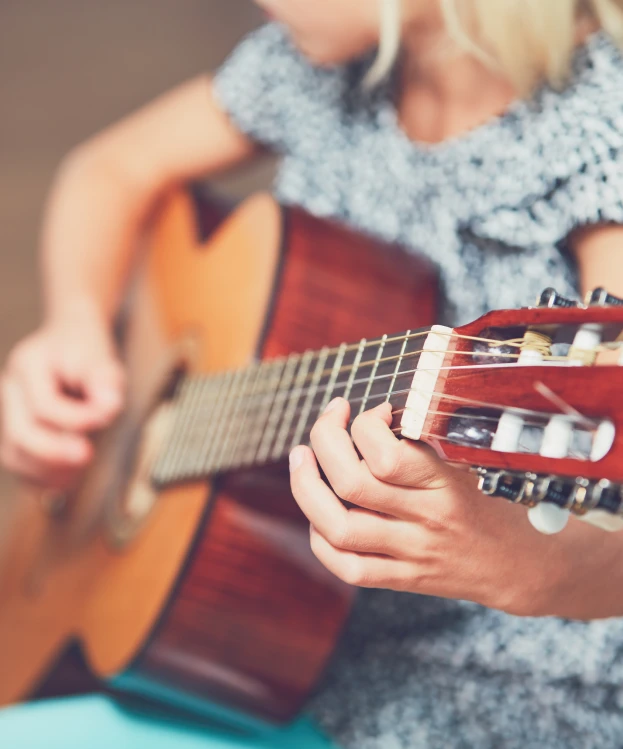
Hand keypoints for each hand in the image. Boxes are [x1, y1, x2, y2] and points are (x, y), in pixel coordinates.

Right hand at [0, 311, 124, 489]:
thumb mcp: (102, 359)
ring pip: (14, 453)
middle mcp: (9, 389)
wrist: (69, 344)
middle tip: (87, 455)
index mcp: (28, 364)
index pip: (44, 403)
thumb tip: (109, 407)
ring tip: (80, 471)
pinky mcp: (12, 431)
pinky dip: (41, 475)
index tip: (106, 419)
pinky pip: (18, 462)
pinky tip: (68, 477)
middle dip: (54, 451)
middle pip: (21, 432)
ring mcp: (6, 412)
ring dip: (47, 469)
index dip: (75, 418)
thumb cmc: (86, 354)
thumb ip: (106, 382)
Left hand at [289, 398, 620, 618]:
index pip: (387, 455)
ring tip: (301, 459)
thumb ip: (423, 443)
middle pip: (351, 484)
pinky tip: (318, 515)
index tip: (375, 411)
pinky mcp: (402, 579)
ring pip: (338, 527)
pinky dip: (320, 539)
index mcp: (446, 483)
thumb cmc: (490, 500)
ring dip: (306, 488)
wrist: (521, 564)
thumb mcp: (468, 463)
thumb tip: (373, 416)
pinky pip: (347, 567)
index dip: (365, 424)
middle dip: (324, 441)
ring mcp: (411, 553)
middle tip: (327, 421)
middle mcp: (426, 519)